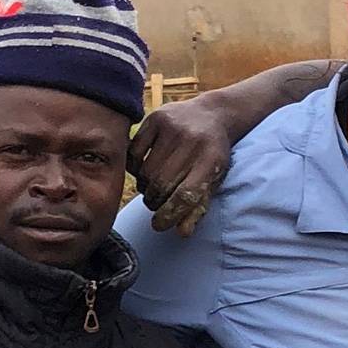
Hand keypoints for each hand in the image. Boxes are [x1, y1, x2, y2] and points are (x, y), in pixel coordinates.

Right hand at [127, 96, 233, 236]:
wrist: (213, 114)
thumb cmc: (212, 153)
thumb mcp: (214, 178)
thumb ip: (199, 205)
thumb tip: (182, 233)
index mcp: (212, 160)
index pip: (186, 195)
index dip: (170, 215)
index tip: (160, 226)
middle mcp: (193, 142)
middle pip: (163, 185)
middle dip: (156, 202)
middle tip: (157, 203)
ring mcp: (173, 128)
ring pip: (146, 172)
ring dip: (146, 187)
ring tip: (154, 187)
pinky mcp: (156, 119)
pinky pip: (134, 154)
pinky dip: (135, 167)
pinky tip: (144, 169)